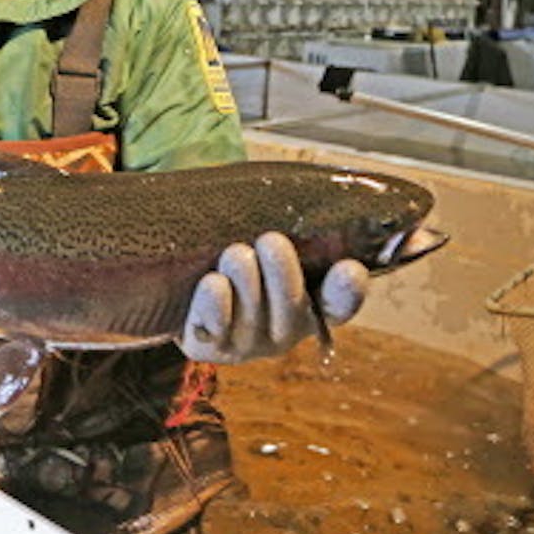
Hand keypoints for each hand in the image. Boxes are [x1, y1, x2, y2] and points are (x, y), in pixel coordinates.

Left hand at [178, 232, 368, 363]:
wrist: (184, 297)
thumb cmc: (237, 261)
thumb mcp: (265, 247)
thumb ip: (288, 229)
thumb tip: (301, 187)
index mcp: (309, 304)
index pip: (339, 303)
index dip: (348, 290)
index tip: (350, 268)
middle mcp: (283, 329)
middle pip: (292, 304)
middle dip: (283, 272)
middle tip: (271, 240)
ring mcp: (247, 343)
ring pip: (253, 311)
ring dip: (245, 278)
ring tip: (236, 252)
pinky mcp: (210, 347)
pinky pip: (216, 325)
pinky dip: (216, 302)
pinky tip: (213, 282)